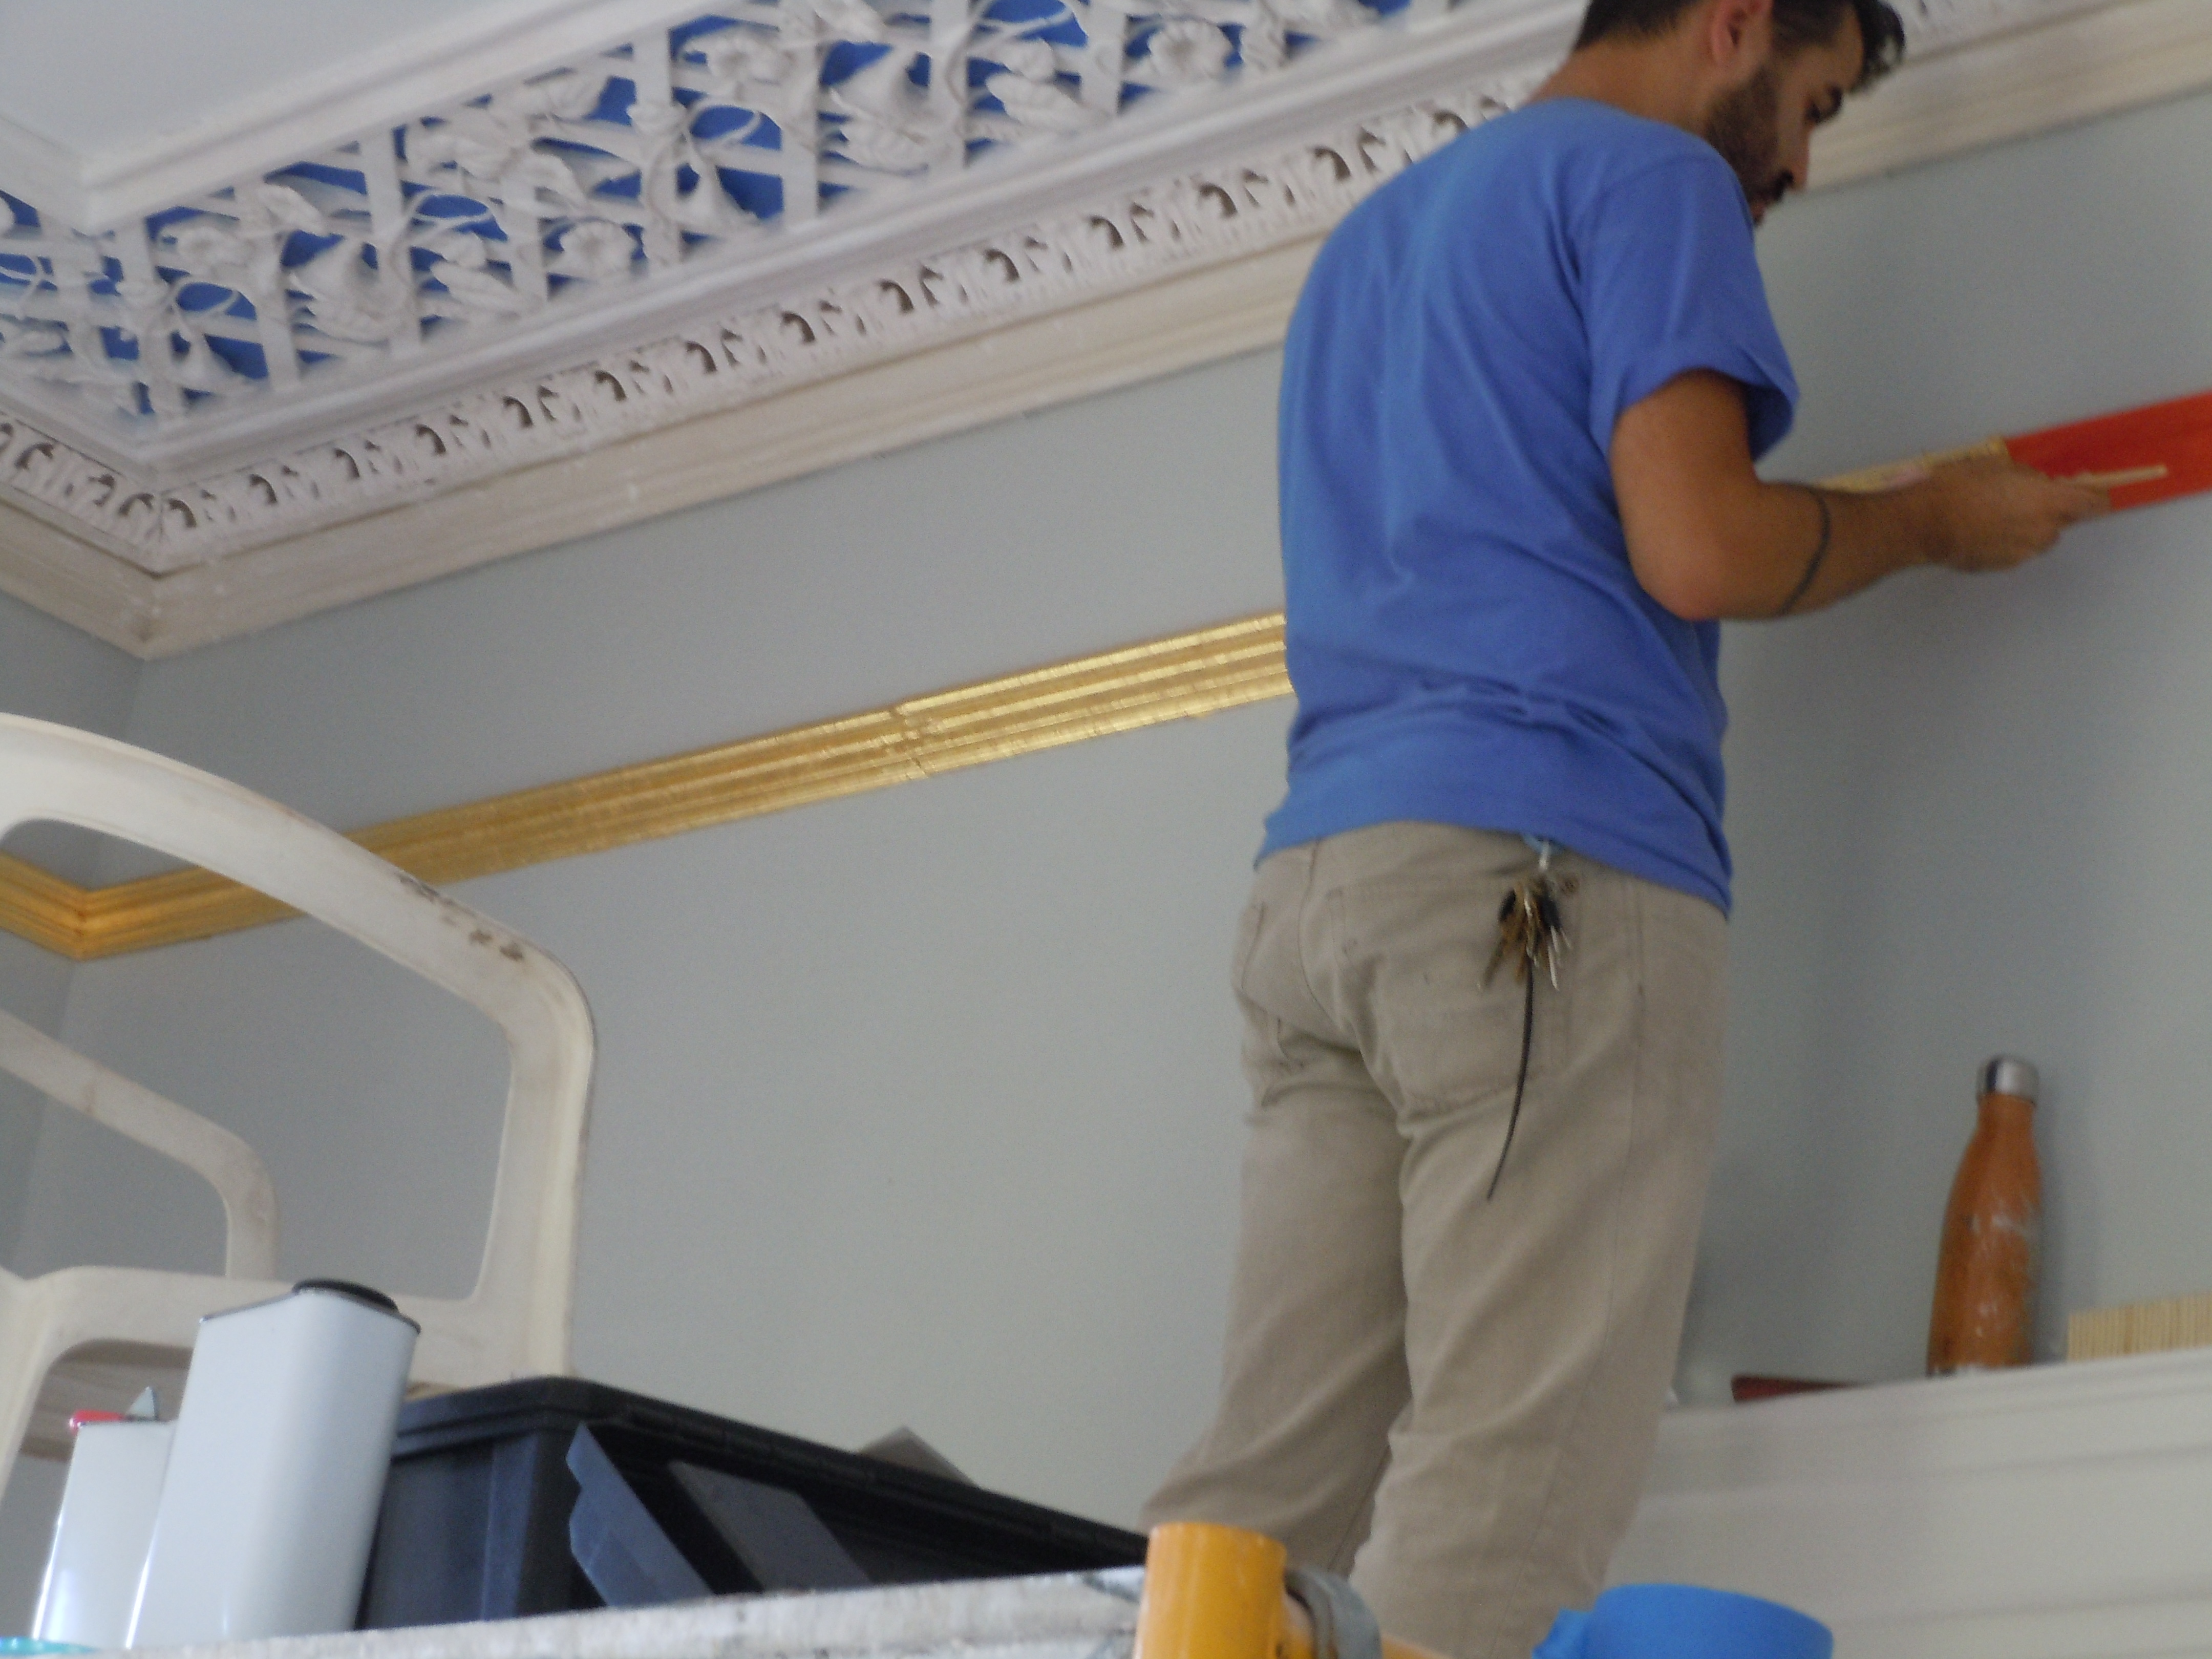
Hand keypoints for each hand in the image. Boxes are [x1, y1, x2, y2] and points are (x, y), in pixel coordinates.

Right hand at [1922, 458, 2109, 572]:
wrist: (1925, 523)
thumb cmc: (1960, 487)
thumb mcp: (1998, 466)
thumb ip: (2028, 479)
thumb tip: (2037, 485)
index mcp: (2049, 502)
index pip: (2093, 504)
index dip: (2096, 498)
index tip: (2095, 495)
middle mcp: (2043, 531)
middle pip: (2063, 522)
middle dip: (2051, 511)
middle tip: (2025, 499)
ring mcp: (2024, 552)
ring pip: (2038, 538)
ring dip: (2028, 527)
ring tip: (1997, 516)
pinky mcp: (2004, 565)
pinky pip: (2016, 550)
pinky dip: (2007, 540)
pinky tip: (1983, 530)